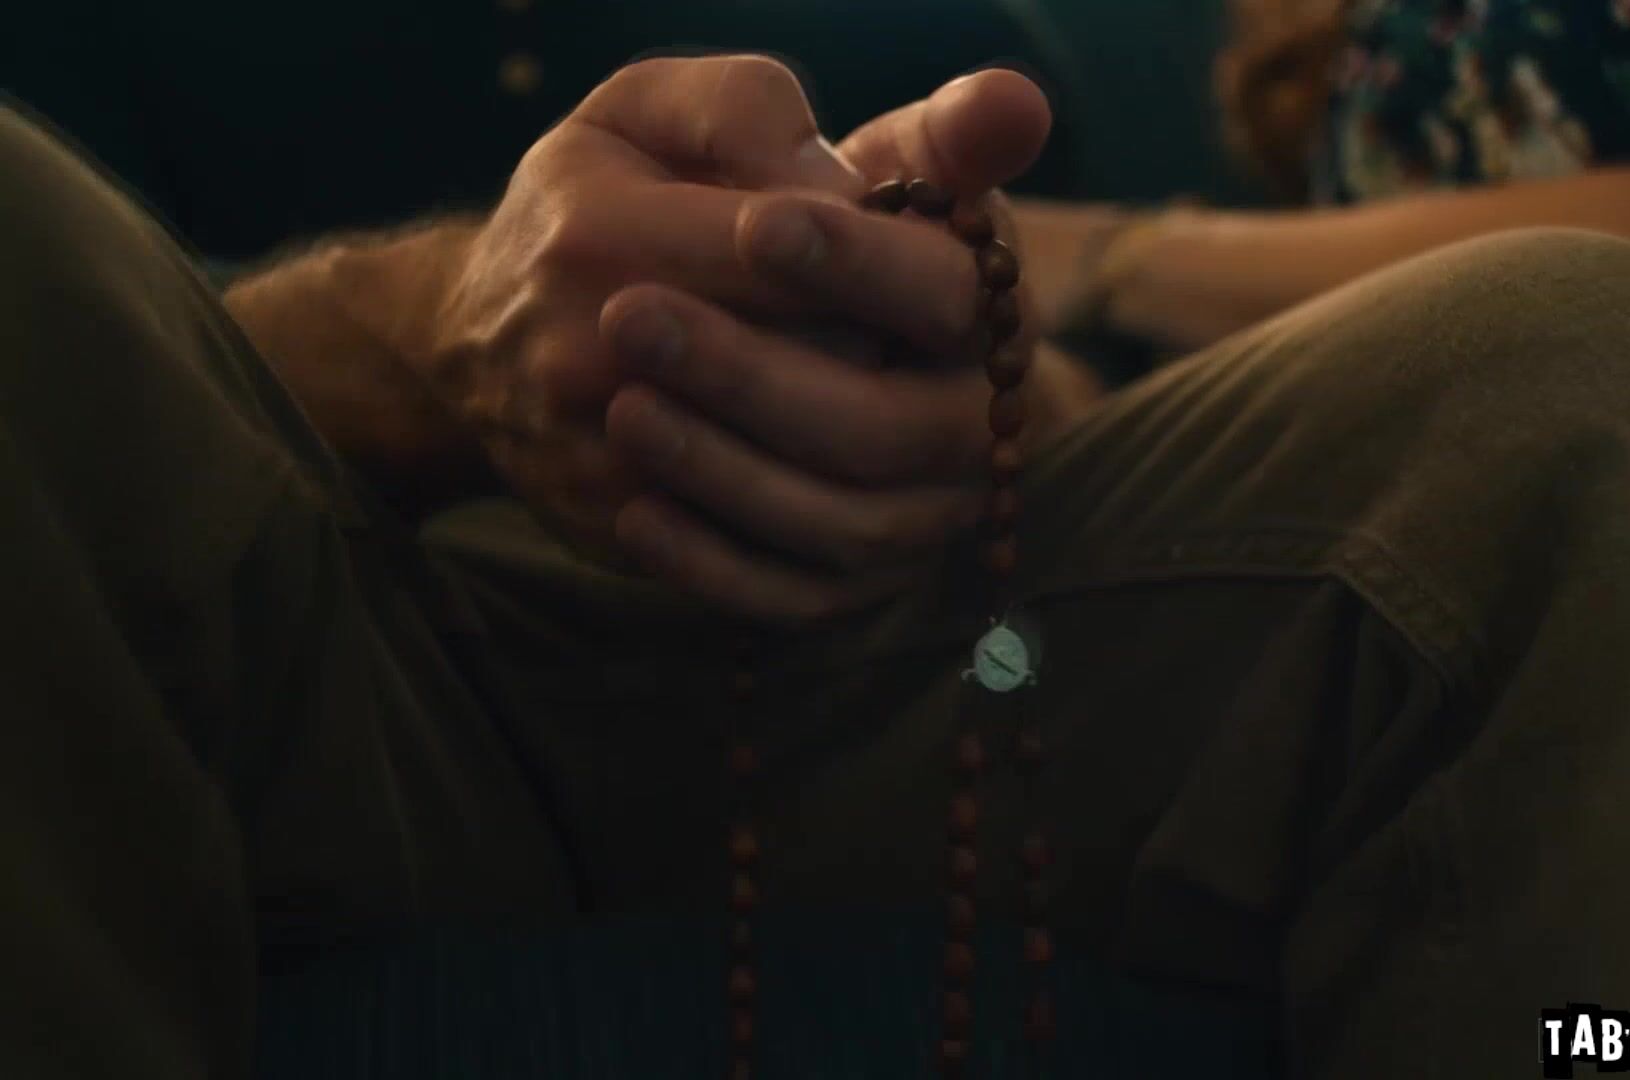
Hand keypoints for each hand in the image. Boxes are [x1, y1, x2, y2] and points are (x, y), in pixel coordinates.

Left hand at [598, 65, 1102, 619]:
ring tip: (622, 407)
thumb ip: (787, 104)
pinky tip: (636, 513)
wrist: (691, 312)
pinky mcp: (852, 581)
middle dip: (757, 375)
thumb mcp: (728, 123)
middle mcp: (966, 413)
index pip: (946, 291)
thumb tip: (853, 147)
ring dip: (727, 472)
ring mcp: (915, 511)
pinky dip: (715, 565)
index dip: (862, 261)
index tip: (762, 222)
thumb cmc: (717, 200)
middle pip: (886, 427)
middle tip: (632, 316)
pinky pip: (795, 599)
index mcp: (974, 291)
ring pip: (840, 523)